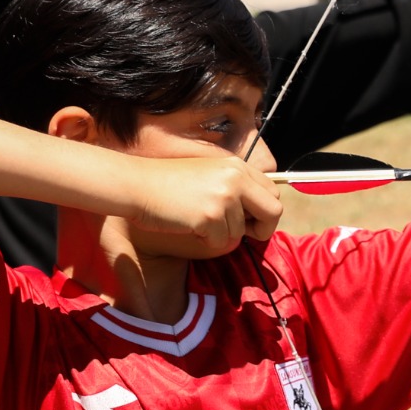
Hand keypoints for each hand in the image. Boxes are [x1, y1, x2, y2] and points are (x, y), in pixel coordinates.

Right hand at [119, 153, 282, 254]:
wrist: (136, 184)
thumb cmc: (168, 183)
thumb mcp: (208, 174)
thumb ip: (234, 187)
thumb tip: (257, 213)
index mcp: (237, 167)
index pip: (273, 191)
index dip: (266, 211)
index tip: (253, 221)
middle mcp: (235, 179)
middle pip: (274, 211)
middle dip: (264, 228)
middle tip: (246, 234)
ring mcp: (224, 197)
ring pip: (241, 232)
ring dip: (222, 235)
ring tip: (197, 221)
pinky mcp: (209, 216)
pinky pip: (220, 242)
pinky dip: (206, 241)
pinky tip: (189, 226)